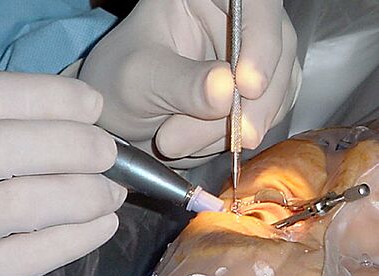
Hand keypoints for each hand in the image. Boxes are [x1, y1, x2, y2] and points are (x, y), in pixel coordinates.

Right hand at [0, 72, 126, 275]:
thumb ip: (14, 117)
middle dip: (82, 148)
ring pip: (28, 203)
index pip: (9, 97)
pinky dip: (74, 241)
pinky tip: (104, 225)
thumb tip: (86, 110)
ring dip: (88, 197)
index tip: (93, 106)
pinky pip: (26, 258)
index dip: (61, 98)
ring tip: (113, 194)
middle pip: (28, 149)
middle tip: (108, 154)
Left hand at [79, 0, 300, 168]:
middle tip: (221, 136)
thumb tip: (226, 92)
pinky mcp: (253, 92)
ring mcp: (247, 58)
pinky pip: (266, 114)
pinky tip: (200, 142)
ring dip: (236, 127)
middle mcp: (233, 22)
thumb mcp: (139, 79)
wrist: (121, 116)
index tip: (248, 88)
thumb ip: (181, 84)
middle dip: (248, 104)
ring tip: (180, 141)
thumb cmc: (119, 83)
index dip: (261, 40)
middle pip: (276, 50)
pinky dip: (237, 136)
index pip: (254, 2)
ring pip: (275, 89)